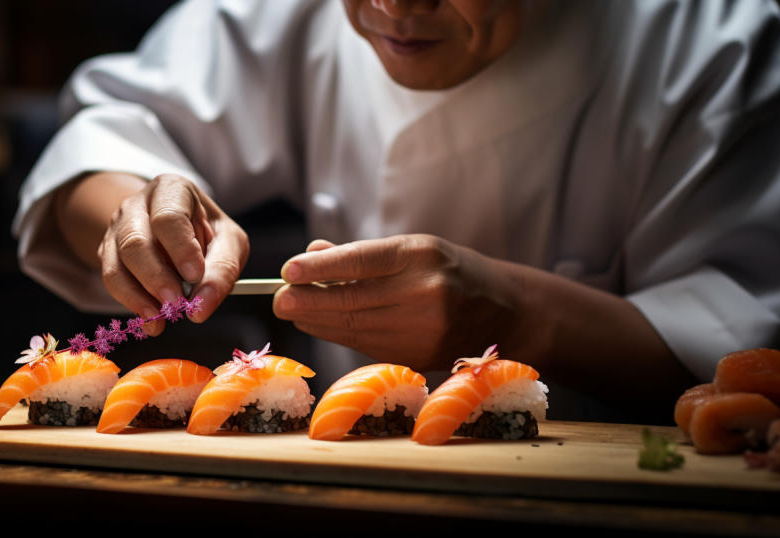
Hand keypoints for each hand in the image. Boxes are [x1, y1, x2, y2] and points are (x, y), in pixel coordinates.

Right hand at [95, 173, 248, 331]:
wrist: (179, 232)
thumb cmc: (208, 234)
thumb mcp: (229, 242)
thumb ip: (222, 270)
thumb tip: (202, 306)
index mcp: (171, 190)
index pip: (168, 217)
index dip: (180, 248)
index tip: (194, 275)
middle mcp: (137, 205)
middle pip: (135, 241)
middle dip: (156, 277)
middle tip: (177, 304)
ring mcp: (117, 229)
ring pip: (116, 264)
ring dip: (139, 296)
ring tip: (162, 318)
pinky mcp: (108, 254)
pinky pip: (112, 280)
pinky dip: (131, 304)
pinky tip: (152, 319)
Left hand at [272, 235, 516, 371]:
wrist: (502, 310)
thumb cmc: (449, 269)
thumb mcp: (412, 248)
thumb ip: (361, 253)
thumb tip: (311, 255)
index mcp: (421, 256)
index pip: (362, 261)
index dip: (321, 269)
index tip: (288, 271)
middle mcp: (424, 293)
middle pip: (352, 300)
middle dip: (307, 302)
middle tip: (278, 300)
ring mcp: (422, 329)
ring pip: (353, 327)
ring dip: (316, 321)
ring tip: (292, 310)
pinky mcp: (417, 356)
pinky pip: (365, 345)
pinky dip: (336, 334)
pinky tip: (318, 325)